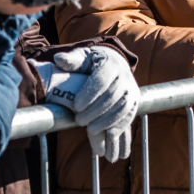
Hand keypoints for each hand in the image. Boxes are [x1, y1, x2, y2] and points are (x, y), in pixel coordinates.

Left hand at [53, 47, 138, 162]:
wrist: (114, 63)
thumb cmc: (93, 62)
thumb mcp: (82, 58)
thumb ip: (71, 60)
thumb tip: (58, 59)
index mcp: (111, 63)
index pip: (101, 80)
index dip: (89, 95)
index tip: (75, 106)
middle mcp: (125, 75)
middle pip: (112, 96)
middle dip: (95, 111)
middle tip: (79, 121)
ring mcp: (132, 88)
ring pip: (123, 107)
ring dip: (107, 121)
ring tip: (91, 130)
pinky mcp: (135, 100)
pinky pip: (130, 115)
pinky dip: (120, 126)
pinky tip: (108, 135)